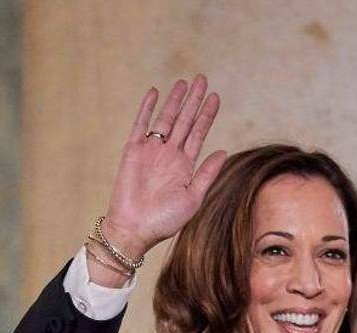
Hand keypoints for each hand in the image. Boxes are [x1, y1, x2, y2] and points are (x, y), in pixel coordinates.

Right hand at [103, 74, 226, 260]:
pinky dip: (147, 109)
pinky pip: (140, 125)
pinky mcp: (133, 151)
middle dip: (193, 100)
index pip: (199, 133)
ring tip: (184, 82)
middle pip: (184, 120)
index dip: (206, 115)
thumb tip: (223, 152)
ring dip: (174, 101)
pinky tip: (155, 93)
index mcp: (186, 165)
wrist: (135, 229)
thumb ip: (207, 174)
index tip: (215, 97)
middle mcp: (170, 155)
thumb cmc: (164, 221)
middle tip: (202, 79)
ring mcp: (151, 151)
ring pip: (165, 119)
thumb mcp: (193, 198)